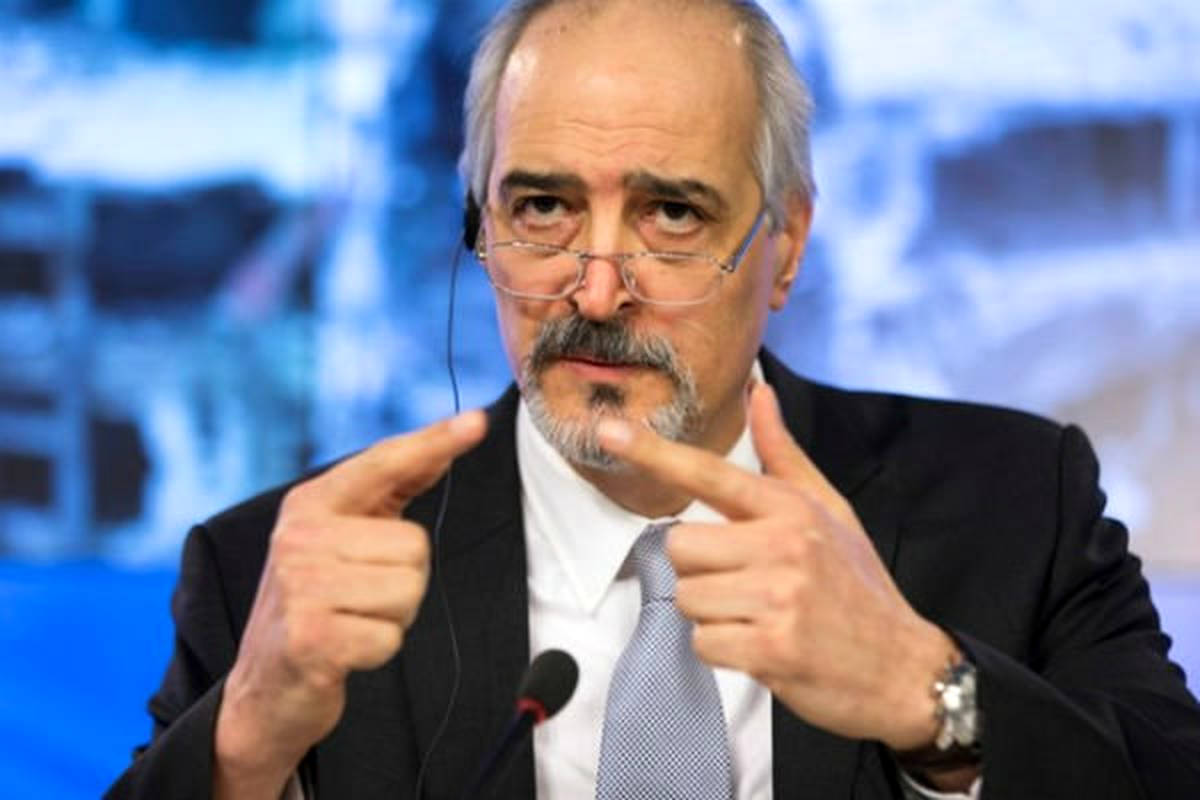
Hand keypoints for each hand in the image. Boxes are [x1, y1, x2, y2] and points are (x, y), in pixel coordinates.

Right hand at [214, 410, 486, 798]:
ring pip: (409, 590)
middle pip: (414, 545)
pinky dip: (378, 649)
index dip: (432, 443)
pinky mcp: (311, 637)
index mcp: (310, 505)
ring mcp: (301, 587)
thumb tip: (444, 446)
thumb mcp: (339, 540)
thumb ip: (386, 494)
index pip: (383, 464)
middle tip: (359, 598)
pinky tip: (345, 650)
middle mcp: (299, 538)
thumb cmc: (315, 604)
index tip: (475, 423)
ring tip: (353, 619)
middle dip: (403, 579)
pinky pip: (391, 636)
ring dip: (393, 616)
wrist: (264, 688)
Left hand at [596, 382, 956, 750]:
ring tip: (759, 617)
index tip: (609, 432)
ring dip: (713, 615)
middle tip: (746, 585)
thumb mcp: (831, 510)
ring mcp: (777, 597)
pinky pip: (703, 642)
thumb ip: (783, 454)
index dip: (654, 452)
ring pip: (688, 598)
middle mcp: (783, 545)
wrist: (904, 669)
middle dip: (701, 571)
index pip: (710, 473)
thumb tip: (758, 393)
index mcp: (792, 508)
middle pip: (681, 547)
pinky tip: (762, 647)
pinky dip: (723, 651)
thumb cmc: (858, 587)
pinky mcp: (770, 647)